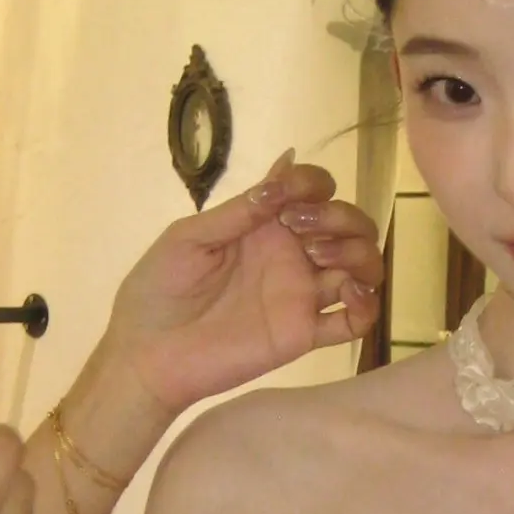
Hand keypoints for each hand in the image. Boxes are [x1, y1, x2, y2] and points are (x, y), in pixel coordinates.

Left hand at [103, 153, 383, 418]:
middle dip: (341, 217)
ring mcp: (301, 294)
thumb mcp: (190, 237)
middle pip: (351, 223)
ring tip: (319, 261)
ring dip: (358, 254)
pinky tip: (348, 295)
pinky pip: (355, 321)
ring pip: (364, 266)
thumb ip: (241, 209)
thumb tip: (287, 159)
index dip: (314, 184)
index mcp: (264, 225)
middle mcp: (291, 255)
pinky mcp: (303, 333)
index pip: (315, 190)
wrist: (146, 353)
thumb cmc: (158, 290)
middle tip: (301, 233)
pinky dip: (367, 306)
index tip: (286, 200)